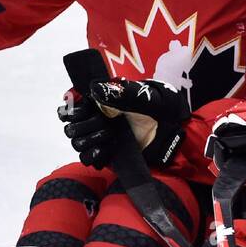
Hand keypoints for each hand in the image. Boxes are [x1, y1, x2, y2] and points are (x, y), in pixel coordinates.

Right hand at [59, 77, 190, 168]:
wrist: (174, 135)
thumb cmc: (162, 111)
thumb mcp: (145, 98)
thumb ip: (122, 93)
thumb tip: (95, 88)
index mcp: (102, 101)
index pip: (72, 102)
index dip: (71, 107)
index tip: (83, 108)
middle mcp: (97, 118)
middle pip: (71, 124)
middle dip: (84, 124)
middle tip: (105, 124)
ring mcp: (100, 137)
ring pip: (76, 141)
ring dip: (89, 139)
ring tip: (110, 136)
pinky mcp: (106, 154)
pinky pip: (86, 158)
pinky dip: (91, 155)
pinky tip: (105, 151)